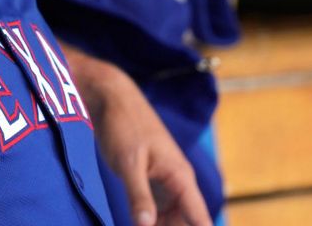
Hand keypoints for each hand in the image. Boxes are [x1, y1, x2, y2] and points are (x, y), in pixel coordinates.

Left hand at [62, 47, 210, 225]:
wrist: (112, 98)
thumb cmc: (123, 125)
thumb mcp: (128, 163)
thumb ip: (138, 195)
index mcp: (180, 175)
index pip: (199, 215)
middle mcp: (178, 180)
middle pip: (186, 220)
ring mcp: (165, 179)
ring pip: (172, 215)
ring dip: (160, 225)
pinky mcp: (151, 177)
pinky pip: (158, 206)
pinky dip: (150, 218)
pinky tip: (137, 223)